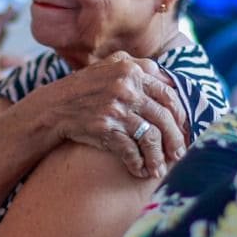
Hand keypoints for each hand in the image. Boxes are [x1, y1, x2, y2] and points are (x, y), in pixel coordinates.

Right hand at [38, 52, 190, 178]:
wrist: (53, 108)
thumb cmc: (85, 88)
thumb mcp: (110, 65)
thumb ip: (139, 67)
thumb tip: (169, 79)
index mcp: (132, 70)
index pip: (169, 94)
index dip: (180, 115)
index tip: (183, 129)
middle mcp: (126, 87)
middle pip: (164, 117)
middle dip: (176, 139)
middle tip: (180, 153)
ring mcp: (116, 108)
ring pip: (151, 137)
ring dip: (158, 157)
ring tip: (159, 169)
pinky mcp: (106, 128)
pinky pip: (131, 150)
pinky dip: (138, 164)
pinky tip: (140, 171)